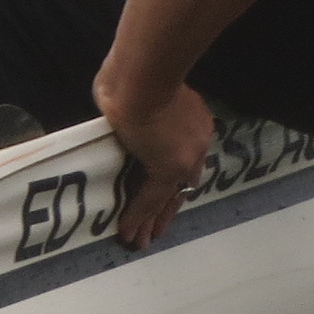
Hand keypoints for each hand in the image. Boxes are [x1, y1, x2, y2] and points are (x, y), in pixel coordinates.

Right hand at [96, 78, 214, 250]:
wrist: (142, 76)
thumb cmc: (138, 72)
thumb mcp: (142, 90)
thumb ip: (139, 104)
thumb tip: (119, 100)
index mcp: (193, 120)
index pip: (187, 156)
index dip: (175, 178)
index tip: (165, 193)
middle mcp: (195, 140)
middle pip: (183, 183)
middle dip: (167, 207)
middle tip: (155, 229)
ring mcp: (183, 156)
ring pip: (168, 196)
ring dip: (152, 220)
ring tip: (140, 240)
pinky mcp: (167, 169)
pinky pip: (151, 199)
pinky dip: (138, 217)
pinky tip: (128, 233)